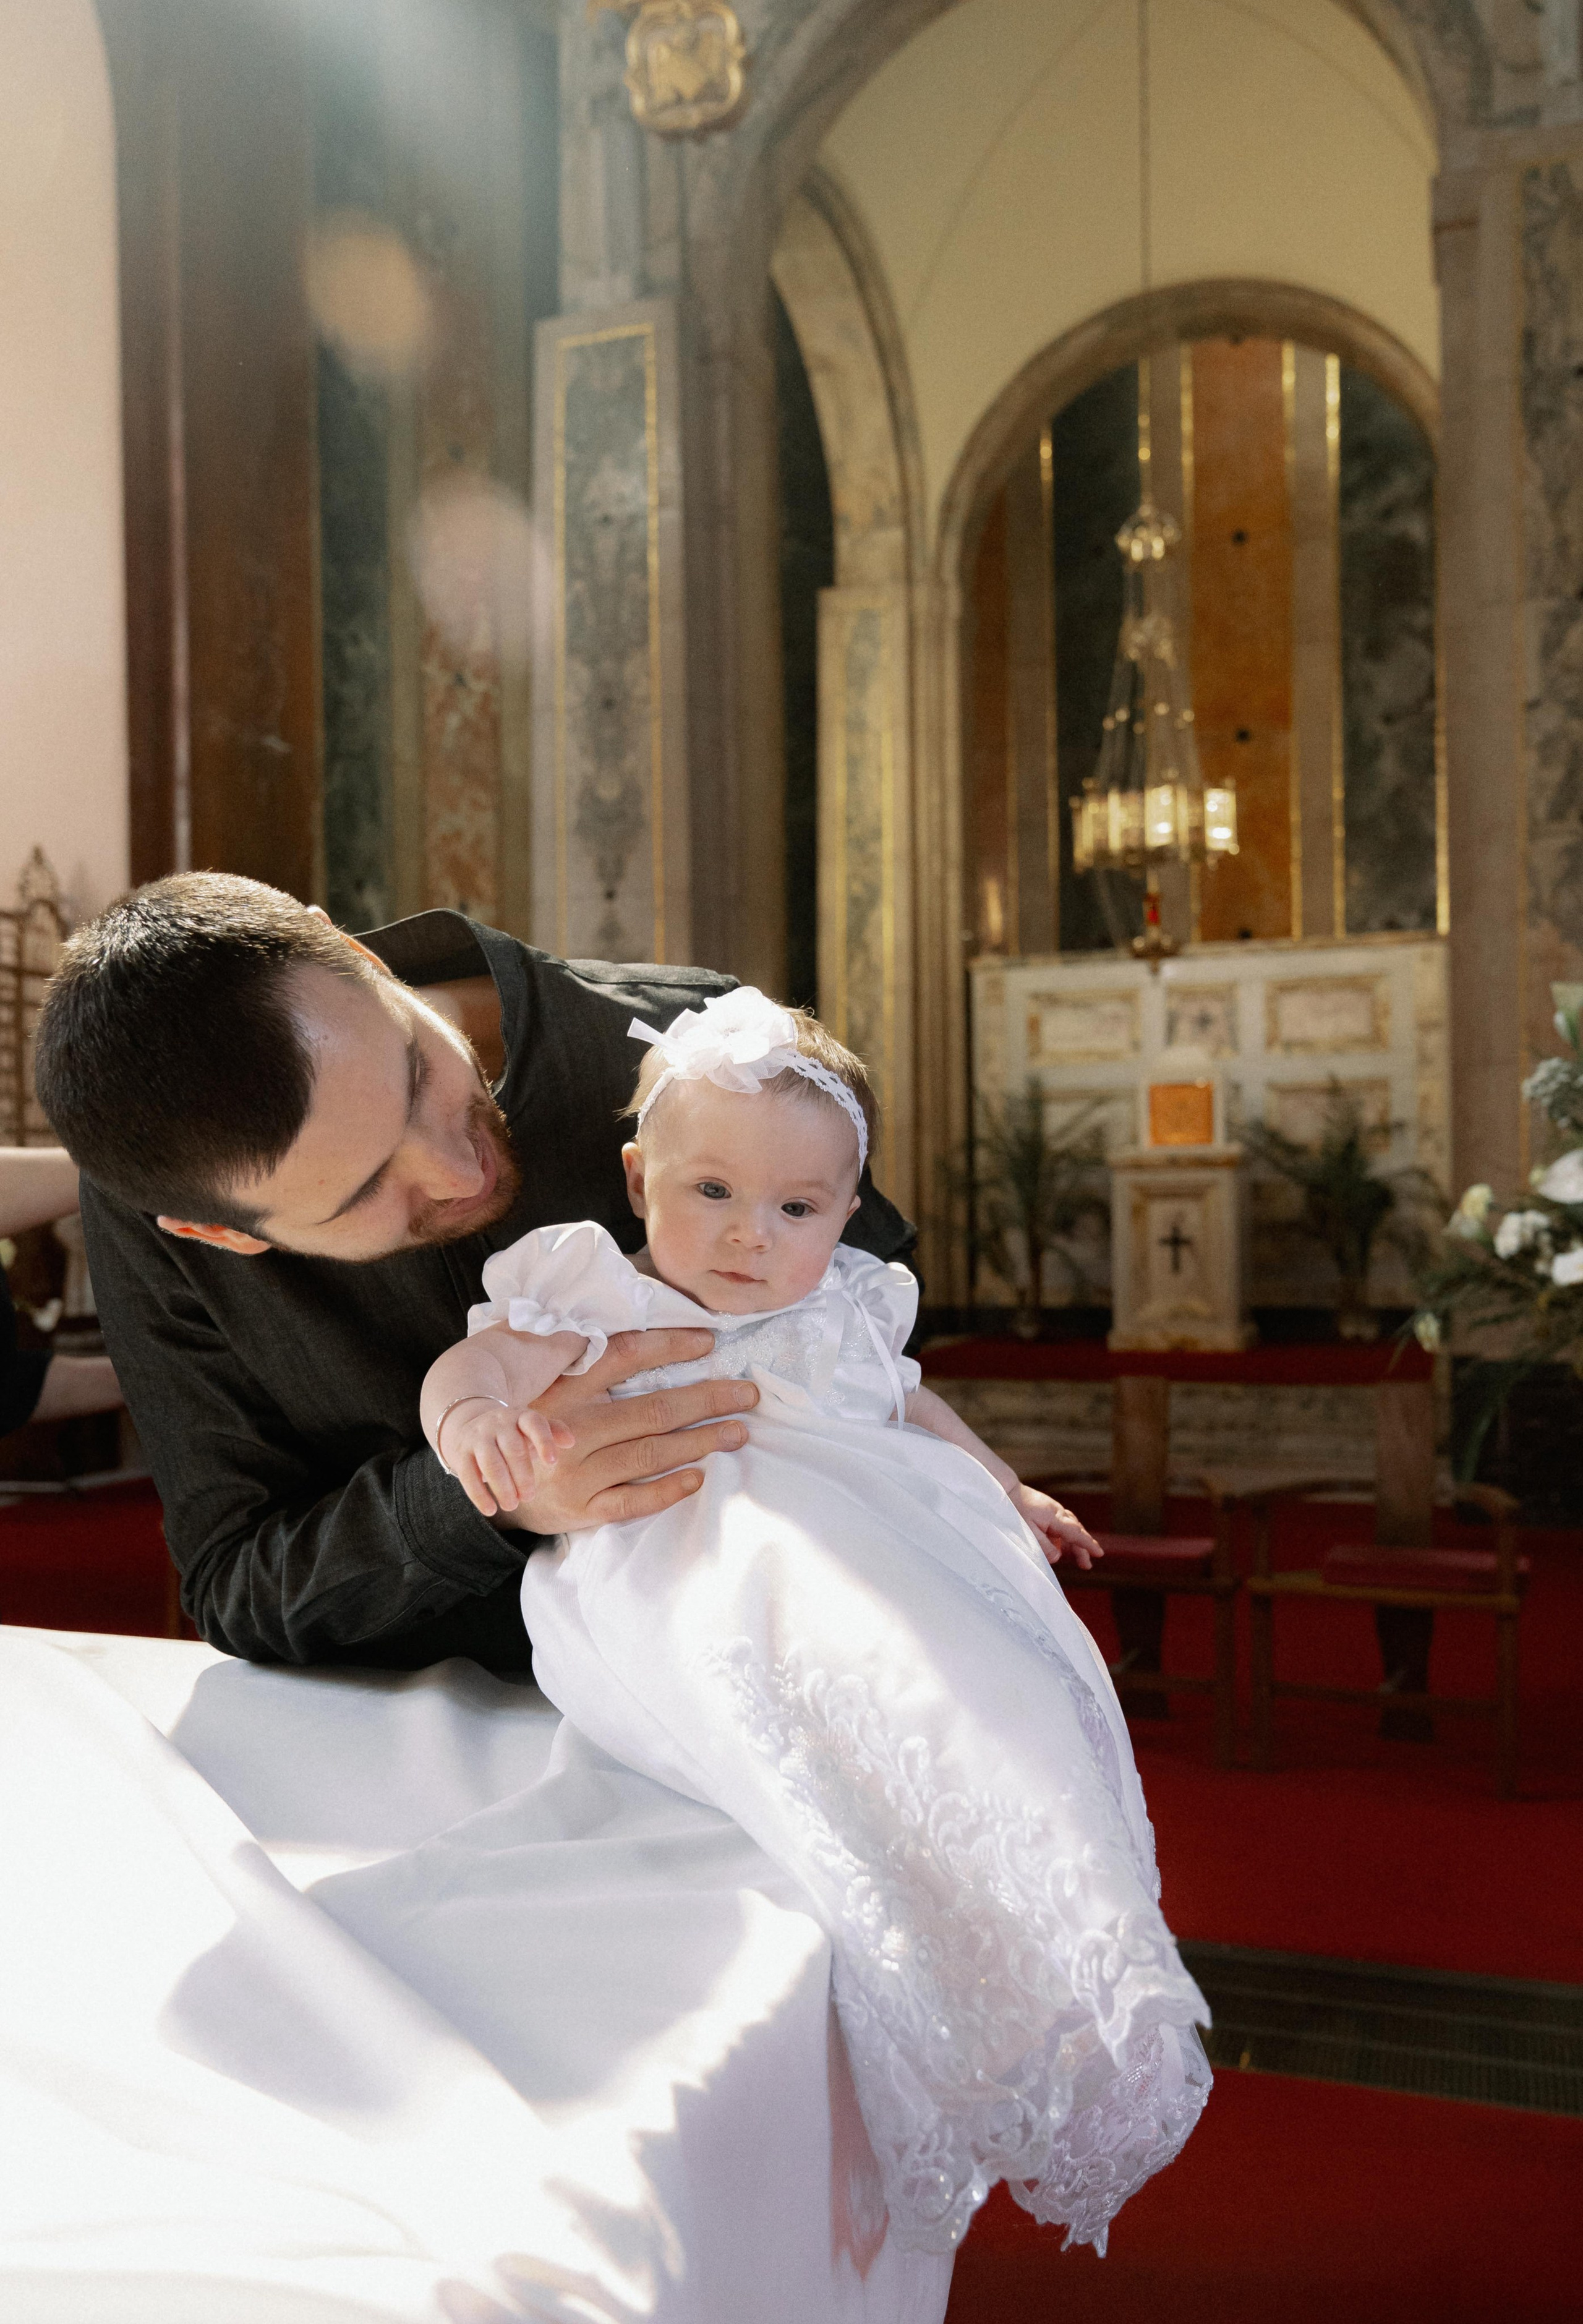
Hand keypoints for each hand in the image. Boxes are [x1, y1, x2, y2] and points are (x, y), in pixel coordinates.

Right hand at [439, 1395, 574, 1518]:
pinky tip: (490, 1510)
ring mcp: (478, 1437)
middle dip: (522, 1475)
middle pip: (512, 1448)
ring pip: (490, 1462)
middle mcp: (498, 1423)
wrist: (469, 1424)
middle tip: (529, 1497)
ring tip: (512, 1505)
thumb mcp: (532, 1429)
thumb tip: (571, 1441)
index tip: (552, 1463)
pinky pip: (468, 1475)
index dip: (544, 1441)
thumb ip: (554, 1432)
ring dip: (502, 1486)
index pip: (534, 1423)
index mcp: (520, 1416)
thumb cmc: (513, 1433)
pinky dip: (479, 1495)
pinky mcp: (461, 1454)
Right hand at [492, 1328, 756, 1533]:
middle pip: (652, 1410)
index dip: (671, 1346)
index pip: (626, 1356)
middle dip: (707, 1400)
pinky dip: (666, 1490)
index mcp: (568, 1390)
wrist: (499, 1487)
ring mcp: (578, 1472)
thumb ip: (594, 1367)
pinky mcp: (582, 1509)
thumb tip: (657, 1339)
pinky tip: (698, 1477)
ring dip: (700, 1442)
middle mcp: (573, 1429)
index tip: (711, 1342)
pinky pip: (632, 1500)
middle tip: (747, 1395)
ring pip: (649, 1453)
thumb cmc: (540, 1430)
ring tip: (738, 1432)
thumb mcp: (555, 1389)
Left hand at [1009, 1482, 1103, 1568]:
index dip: (1088, 1545)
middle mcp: (1058, 1512)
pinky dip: (1065, 1536)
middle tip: (1088, 1565)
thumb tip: (1057, 1558)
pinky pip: (1062, 1525)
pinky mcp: (1048, 1511)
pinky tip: (1060, 1547)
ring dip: (1077, 1542)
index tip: (1100, 1553)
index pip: (1076, 1534)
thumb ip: (1044, 1546)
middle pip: (1077, 1531)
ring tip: (1080, 1559)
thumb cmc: (1015, 1510)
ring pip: (1072, 1527)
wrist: (1006, 1489)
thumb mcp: (1028, 1530)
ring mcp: (1054, 1510)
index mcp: (1055, 1517)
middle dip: (1084, 1548)